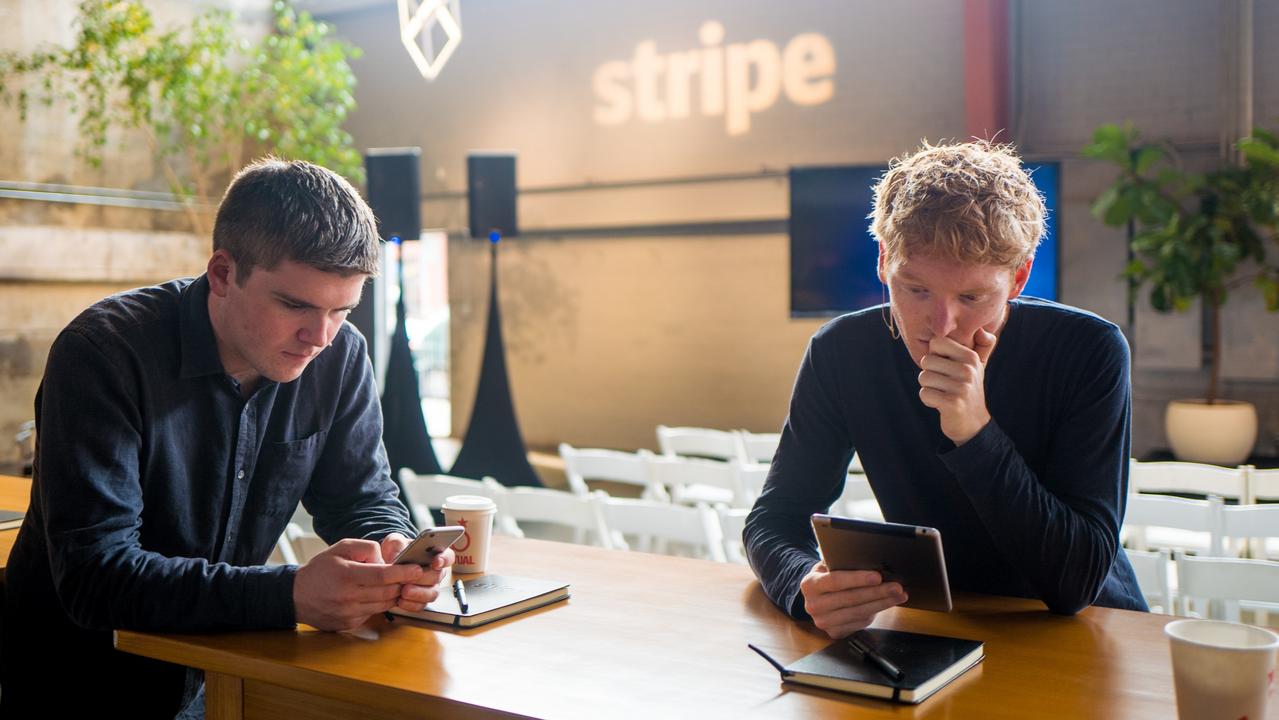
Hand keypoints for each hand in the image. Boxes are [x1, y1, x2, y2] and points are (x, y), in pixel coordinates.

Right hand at [293, 538, 424, 630]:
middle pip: (387, 592)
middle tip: (411, 576)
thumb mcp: (341, 548)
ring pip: (384, 605)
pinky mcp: (350, 624)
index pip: (382, 575)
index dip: (403, 573)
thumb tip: (387, 560)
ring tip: (395, 584)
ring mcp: (349, 614)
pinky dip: (379, 604)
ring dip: (393, 594)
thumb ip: (367, 549)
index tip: (417, 569)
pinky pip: (374, 613)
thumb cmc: (321, 569)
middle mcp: (348, 597)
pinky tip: (375, 594)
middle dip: (403, 583)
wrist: (296, 596)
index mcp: (347, 576)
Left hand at [378, 532, 454, 611]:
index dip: (444, 559)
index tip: (435, 562)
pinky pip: (420, 605)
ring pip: (432, 593)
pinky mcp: (420, 600)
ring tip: (404, 591)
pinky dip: (410, 604)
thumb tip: (398, 556)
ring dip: (418, 593)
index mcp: (435, 554)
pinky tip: (400, 600)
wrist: (385, 569)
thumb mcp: (394, 542)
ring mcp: (429, 587)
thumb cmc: (395, 552)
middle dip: (424, 577)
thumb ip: (397, 544)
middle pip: (437, 576)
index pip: (448, 556)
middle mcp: (435, 572)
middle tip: (411, 577)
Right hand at [799, 562, 906, 638]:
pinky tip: (886, 604)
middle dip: (877, 592)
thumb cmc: (828, 575)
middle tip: (896, 586)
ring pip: (858, 613)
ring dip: (882, 603)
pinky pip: (859, 623)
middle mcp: (813, 605)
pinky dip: (875, 613)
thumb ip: (842, 563)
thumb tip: (870, 561)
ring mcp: (822, 622)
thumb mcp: (828, 565)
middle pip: (850, 599)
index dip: (857, 579)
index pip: (835, 581)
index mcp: (810, 584)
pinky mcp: (834, 633)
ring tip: (898, 595)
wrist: (816, 596)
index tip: (877, 576)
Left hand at [917, 329, 996, 444]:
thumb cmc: (969, 390)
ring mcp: (961, 386)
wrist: (973, 423)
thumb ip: (982, 346)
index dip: (934, 355)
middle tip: (944, 384)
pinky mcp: (952, 403)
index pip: (936, 342)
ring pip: (923, 377)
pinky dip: (928, 400)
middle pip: (926, 361)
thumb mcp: (978, 366)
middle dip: (929, 374)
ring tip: (943, 393)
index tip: (945, 367)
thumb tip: (983, 330)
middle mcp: (968, 369)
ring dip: (929, 388)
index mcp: (971, 357)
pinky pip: (924, 394)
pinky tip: (941, 403)